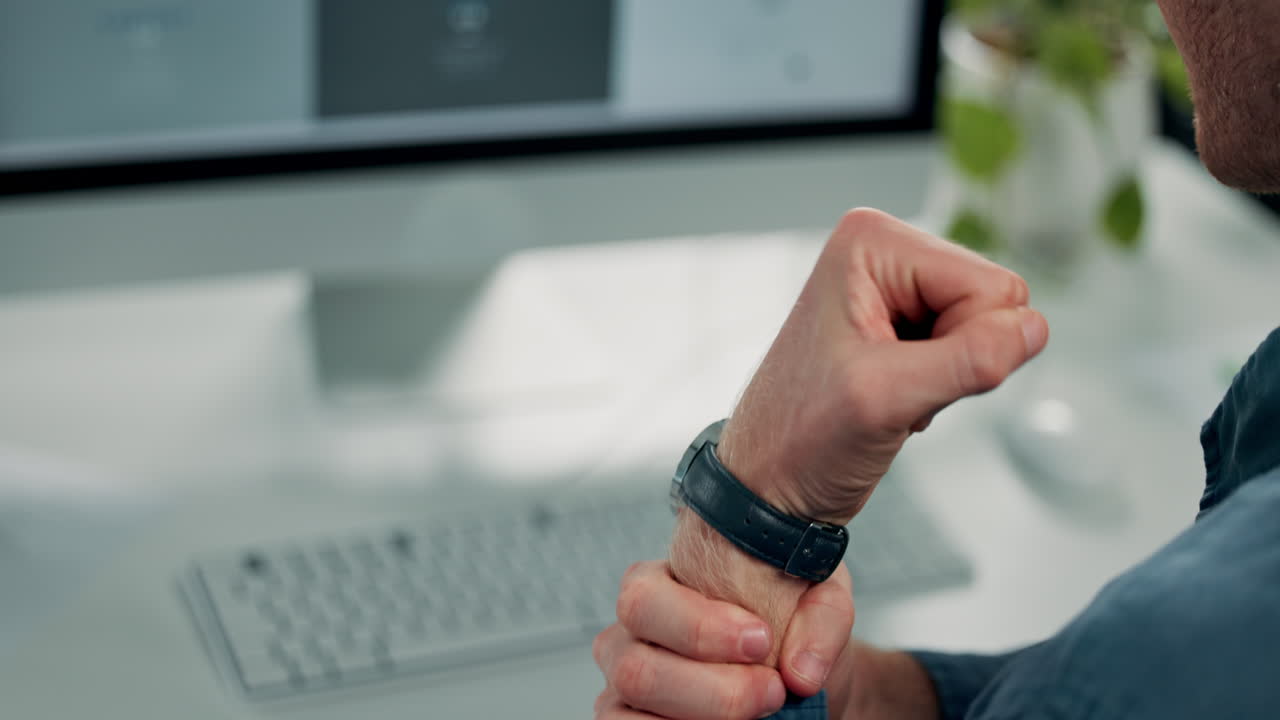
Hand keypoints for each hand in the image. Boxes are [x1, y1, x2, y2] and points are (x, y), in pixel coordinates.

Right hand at [593, 561, 853, 719]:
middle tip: (773, 690)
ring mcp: (620, 689)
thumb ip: (820, 618)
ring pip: (632, 716)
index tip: (760, 639)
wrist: (792, 668)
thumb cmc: (788, 620)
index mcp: (653, 584)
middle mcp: (625, 637)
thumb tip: (802, 672)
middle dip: (713, 691)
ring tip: (761, 714)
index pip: (645, 601)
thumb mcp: (815, 598)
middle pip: (637, 671)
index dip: (698, 627)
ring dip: (705, 719)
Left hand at [720, 208, 1048, 524]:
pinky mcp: (906, 323)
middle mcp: (886, 251)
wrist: (770, 485)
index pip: (992, 286)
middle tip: (894, 387)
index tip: (898, 374)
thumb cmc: (801, 439)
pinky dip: (942, 384)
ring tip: (888, 393)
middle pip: (996, 300)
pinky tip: (894, 396)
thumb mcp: (886, 399)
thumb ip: (969, 360)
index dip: (963, 345)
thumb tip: (1035, 328)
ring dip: (949, 375)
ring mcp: (898, 287)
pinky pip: (972, 347)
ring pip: (990, 327)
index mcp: (871, 241)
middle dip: (959, 357)